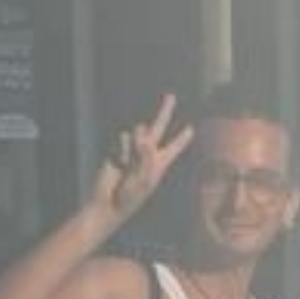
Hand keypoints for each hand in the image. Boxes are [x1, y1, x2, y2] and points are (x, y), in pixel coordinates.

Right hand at [92, 93, 193, 225]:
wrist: (109, 202)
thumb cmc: (131, 195)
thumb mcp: (146, 177)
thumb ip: (147, 152)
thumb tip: (140, 129)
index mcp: (160, 163)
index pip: (174, 147)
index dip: (182, 138)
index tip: (191, 129)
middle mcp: (147, 153)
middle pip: (158, 128)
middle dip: (164, 112)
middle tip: (171, 96)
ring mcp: (132, 150)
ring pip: (138, 133)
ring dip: (136, 146)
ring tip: (129, 167)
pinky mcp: (117, 149)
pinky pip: (123, 139)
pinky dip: (123, 149)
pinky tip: (119, 163)